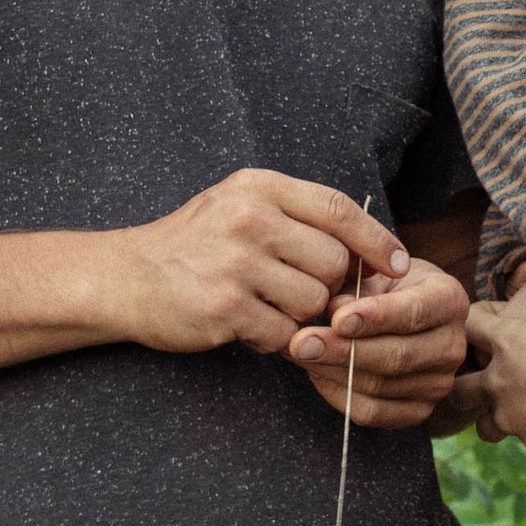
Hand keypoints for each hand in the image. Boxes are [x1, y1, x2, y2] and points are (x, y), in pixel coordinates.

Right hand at [113, 169, 407, 356]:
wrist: (126, 277)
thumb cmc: (194, 243)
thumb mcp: (241, 205)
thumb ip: (296, 216)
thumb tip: (368, 248)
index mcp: (259, 187)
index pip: (339, 208)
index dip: (376, 239)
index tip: (399, 264)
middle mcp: (250, 219)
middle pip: (334, 261)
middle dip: (328, 285)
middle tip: (296, 291)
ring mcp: (236, 263)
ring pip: (314, 301)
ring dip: (299, 315)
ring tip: (264, 305)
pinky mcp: (225, 307)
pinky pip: (284, 332)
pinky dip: (274, 338)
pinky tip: (247, 325)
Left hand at [290, 260, 471, 428]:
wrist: (404, 312)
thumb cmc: (386, 284)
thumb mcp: (376, 268)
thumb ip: (357, 281)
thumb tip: (333, 309)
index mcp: (450, 299)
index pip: (415, 312)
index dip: (376, 317)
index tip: (336, 319)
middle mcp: (452, 345)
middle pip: (397, 356)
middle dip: (344, 351)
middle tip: (301, 342)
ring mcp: (439, 383)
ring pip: (381, 387)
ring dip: (333, 373)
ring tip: (299, 354)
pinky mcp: (420, 411)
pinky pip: (374, 413)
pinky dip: (339, 396)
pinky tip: (316, 373)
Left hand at [466, 275, 525, 463]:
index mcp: (510, 343)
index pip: (471, 325)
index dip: (473, 321)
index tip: (483, 323)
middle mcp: (501, 383)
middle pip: (458, 390)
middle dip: (463, 389)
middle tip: (480, 386)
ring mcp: (513, 419)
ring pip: (485, 430)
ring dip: (498, 423)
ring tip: (519, 417)